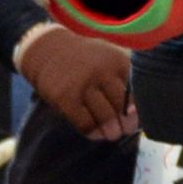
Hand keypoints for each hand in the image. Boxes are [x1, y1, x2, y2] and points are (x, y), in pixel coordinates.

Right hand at [18, 25, 134, 141]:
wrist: (46, 49)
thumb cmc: (84, 60)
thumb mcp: (107, 60)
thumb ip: (124, 80)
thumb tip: (134, 114)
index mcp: (117, 62)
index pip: (135, 95)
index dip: (135, 113)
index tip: (131, 120)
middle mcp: (101, 73)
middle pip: (121, 109)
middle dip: (125, 126)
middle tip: (122, 131)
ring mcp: (82, 85)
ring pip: (105, 119)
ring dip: (110, 132)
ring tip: (110, 134)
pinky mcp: (64, 97)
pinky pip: (85, 123)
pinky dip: (92, 132)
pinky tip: (94, 132)